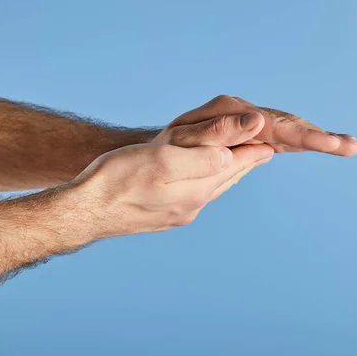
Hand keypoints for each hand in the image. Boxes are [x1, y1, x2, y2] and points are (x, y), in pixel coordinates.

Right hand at [68, 143, 273, 239]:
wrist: (85, 211)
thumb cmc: (118, 179)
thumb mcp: (161, 160)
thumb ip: (200, 158)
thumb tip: (230, 156)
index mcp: (196, 189)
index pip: (234, 165)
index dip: (252, 149)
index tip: (271, 140)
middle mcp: (192, 205)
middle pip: (227, 178)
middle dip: (246, 162)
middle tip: (264, 150)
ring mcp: (177, 213)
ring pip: (212, 188)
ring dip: (229, 174)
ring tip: (241, 163)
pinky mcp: (162, 215)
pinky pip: (195, 195)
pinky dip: (208, 182)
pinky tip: (204, 181)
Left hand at [153, 95, 356, 155]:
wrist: (158, 151)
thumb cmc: (167, 149)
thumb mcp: (186, 140)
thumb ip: (220, 130)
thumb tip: (258, 121)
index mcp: (232, 114)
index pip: (274, 125)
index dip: (303, 135)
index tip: (328, 143)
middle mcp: (244, 115)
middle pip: (288, 125)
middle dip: (321, 137)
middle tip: (352, 146)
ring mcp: (249, 125)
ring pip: (289, 130)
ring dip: (319, 138)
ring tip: (350, 146)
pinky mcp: (250, 137)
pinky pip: (280, 139)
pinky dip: (303, 142)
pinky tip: (324, 144)